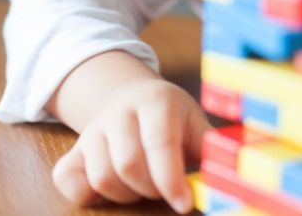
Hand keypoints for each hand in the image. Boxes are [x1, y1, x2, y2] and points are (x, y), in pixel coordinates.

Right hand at [51, 77, 210, 212]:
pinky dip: (85, 194)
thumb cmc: (171, 119)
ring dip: (126, 195)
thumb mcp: (195, 124)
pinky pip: (66, 179)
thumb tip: (234, 180)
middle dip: (151, 189)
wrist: (131, 96)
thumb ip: (212, 150)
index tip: (183, 204)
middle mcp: (119, 112)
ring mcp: (92, 130)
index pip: (159, 143)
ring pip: (101, 176)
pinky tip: (110, 191)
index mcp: (155, 101)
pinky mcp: (73, 149)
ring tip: (142, 187)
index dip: (171, 180)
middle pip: (128, 164)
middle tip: (165, 190)